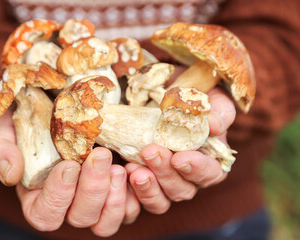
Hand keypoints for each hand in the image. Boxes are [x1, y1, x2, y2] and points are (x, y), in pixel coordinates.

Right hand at [0, 110, 139, 236]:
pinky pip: (134, 207)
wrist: (62, 104)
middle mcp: (69, 205)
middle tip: (101, 155)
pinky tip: (138, 167)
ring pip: (108, 222)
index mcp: (39, 197)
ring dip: (116, 197)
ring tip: (121, 166)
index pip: (45, 214)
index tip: (69, 164)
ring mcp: (97, 200)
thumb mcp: (6, 130)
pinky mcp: (121, 191)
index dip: (57, 196)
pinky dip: (140, 193)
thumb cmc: (31, 120)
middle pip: (82, 218)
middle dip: (93, 189)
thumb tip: (10, 175)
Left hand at [126, 88, 235, 213]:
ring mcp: (167, 184)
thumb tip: (215, 126)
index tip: (179, 158)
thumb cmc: (195, 104)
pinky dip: (134, 189)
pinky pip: (142, 197)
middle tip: (150, 152)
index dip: (196, 169)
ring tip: (134, 169)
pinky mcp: (147, 184)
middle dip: (165, 173)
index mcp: (211, 163)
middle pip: (183, 189)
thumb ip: (219, 113)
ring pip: (162, 199)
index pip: (210, 173)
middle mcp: (190, 179)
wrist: (168, 104)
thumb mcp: (213, 102)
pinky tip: (126, 169)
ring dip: (148, 187)